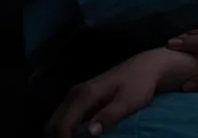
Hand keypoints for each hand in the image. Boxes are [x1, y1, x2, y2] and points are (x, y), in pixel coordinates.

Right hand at [45, 48, 197, 137]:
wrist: (145, 67)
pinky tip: (74, 137)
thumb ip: (108, 116)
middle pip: (53, 123)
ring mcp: (76, 95)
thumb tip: (90, 133)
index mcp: (84, 95)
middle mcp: (75, 94)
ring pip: (56, 120)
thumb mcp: (128, 102)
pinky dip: (65, 130)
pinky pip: (64, 117)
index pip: (63, 124)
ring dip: (59, 135)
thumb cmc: (139, 84)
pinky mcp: (80, 98)